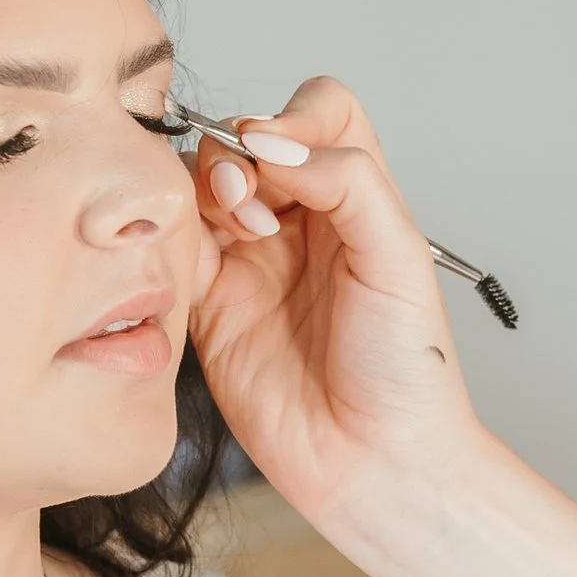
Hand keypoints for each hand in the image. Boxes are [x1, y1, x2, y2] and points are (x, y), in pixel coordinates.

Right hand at [187, 76, 490, 546]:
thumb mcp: (399, 257)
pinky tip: (198, 264)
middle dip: (238, 157)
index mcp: (355, 198)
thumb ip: (347, 179)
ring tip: (238, 233)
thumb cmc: (407, 372)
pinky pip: (170, 249)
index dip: (294, 118)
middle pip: (243, 142)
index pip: (318, 112)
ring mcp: (249, 261)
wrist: (374, 463)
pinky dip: (170, 240)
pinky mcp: (209, 305)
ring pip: (198, 187)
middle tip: (253, 209)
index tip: (285, 154)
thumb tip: (272, 138)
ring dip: (204, 192)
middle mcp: (300, 221)